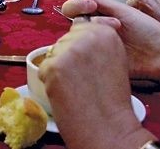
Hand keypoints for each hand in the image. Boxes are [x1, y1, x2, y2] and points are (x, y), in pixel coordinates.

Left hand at [40, 23, 155, 148]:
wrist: (110, 129)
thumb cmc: (112, 100)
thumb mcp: (115, 59)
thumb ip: (97, 43)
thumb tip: (76, 35)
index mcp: (105, 32)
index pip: (79, 29)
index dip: (80, 50)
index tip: (89, 66)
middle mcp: (88, 36)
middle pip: (64, 41)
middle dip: (68, 59)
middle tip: (83, 80)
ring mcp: (70, 50)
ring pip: (53, 55)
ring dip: (59, 70)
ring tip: (77, 88)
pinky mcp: (54, 66)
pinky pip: (44, 69)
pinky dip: (51, 83)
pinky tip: (68, 94)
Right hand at [58, 0, 159, 82]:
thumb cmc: (147, 29)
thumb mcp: (123, 12)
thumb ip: (101, 1)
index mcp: (100, 15)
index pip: (74, 9)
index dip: (77, 5)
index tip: (91, 6)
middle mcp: (96, 30)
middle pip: (75, 24)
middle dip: (91, 22)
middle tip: (115, 24)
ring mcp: (97, 47)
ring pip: (79, 41)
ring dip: (95, 37)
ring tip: (119, 38)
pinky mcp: (101, 62)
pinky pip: (87, 59)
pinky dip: (94, 53)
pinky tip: (111, 50)